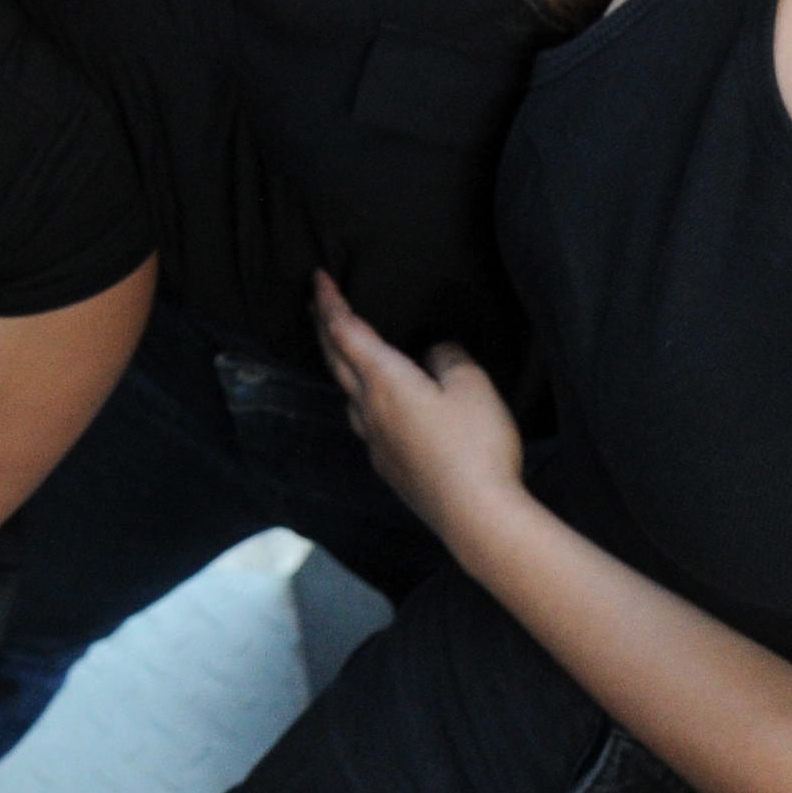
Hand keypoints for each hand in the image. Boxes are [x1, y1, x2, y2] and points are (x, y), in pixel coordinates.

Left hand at [312, 276, 524, 534]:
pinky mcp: (388, 467)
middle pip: (335, 361)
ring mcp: (374, 442)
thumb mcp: (473, 387)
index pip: (346, 332)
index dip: (331, 302)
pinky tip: (376, 406)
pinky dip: (361, 399)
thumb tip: (433, 351)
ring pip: (346, 394)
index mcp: (384, 381)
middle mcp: (368, 410)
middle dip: (324, 328)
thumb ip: (449, 358)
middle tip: (316, 304)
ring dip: (339, 365)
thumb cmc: (475, 445)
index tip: (317, 277)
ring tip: (343, 351)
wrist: (475, 515)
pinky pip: (365, 422)